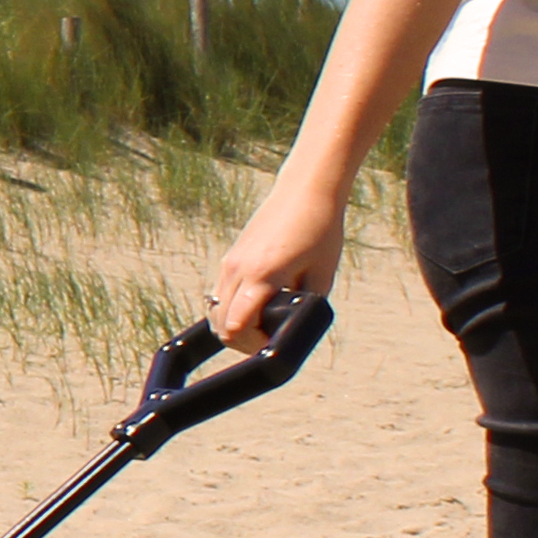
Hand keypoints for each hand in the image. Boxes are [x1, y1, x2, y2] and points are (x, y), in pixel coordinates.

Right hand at [211, 175, 344, 352]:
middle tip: (266, 341)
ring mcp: (230, 262)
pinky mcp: (231, 257)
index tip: (271, 346)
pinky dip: (229, 308)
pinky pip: (219, 293)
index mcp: (262, 276)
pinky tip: (251, 307)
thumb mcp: (322, 275)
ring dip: (231, 325)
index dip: (251, 346)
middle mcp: (238, 270)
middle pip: (220, 324)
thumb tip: (296, 330)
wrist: (306, 191)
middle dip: (240, 341)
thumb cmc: (320, 230)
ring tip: (258, 327)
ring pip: (214, 310)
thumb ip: (307, 306)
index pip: (236, 326)